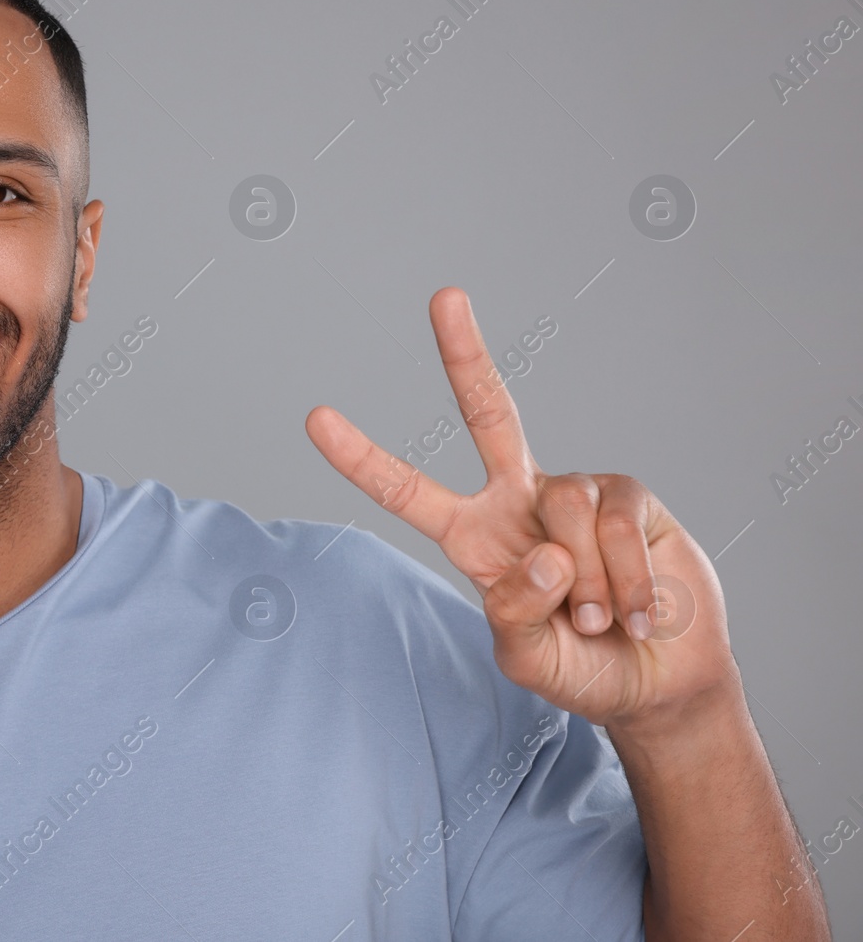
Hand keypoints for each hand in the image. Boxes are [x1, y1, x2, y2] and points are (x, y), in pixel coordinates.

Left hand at [305, 287, 737, 730]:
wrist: (661, 680)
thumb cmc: (582, 668)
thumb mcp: (529, 661)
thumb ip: (518, 616)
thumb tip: (544, 554)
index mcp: (472, 537)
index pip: (406, 491)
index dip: (363, 458)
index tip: (315, 418)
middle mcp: (518, 500)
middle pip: (490, 412)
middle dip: (466, 353)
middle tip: (445, 296)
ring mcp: (575, 493)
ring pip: (565, 508)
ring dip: (588, 586)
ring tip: (599, 621)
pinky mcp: (630, 497)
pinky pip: (616, 524)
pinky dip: (628, 582)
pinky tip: (638, 611)